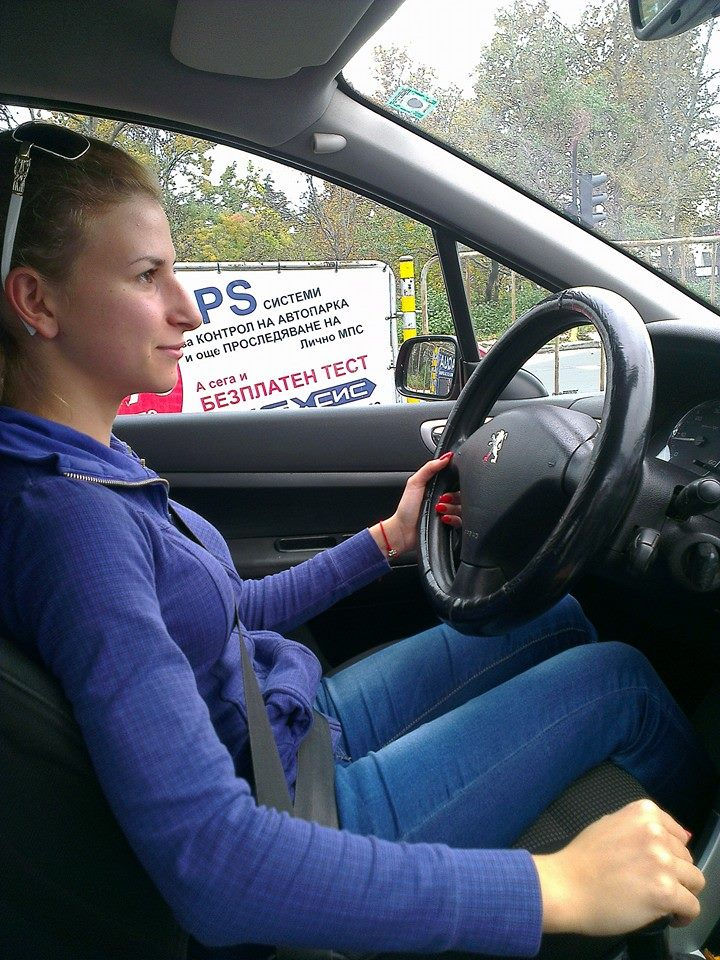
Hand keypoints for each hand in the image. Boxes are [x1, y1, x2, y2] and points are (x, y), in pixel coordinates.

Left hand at [369, 452, 456, 556]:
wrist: (403, 531)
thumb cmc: (406, 508)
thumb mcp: (415, 483)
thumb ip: (429, 468)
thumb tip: (446, 457)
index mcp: (438, 487)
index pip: (455, 480)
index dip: (456, 481)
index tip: (449, 483)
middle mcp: (445, 499)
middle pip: (462, 494)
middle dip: (453, 496)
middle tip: (441, 499)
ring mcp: (448, 512)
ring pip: (463, 507)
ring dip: (452, 508)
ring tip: (439, 509)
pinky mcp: (450, 525)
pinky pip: (462, 521)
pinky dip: (454, 519)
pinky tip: (443, 518)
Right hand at [532, 799, 703, 936]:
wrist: (566, 886)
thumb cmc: (582, 859)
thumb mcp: (609, 824)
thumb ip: (638, 828)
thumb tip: (670, 838)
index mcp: (644, 812)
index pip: (679, 835)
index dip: (672, 853)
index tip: (662, 865)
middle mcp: (656, 833)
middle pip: (687, 858)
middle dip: (675, 872)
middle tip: (654, 884)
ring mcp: (662, 861)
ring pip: (695, 881)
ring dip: (681, 891)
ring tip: (663, 901)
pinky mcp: (665, 891)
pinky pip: (692, 906)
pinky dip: (684, 914)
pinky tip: (670, 916)